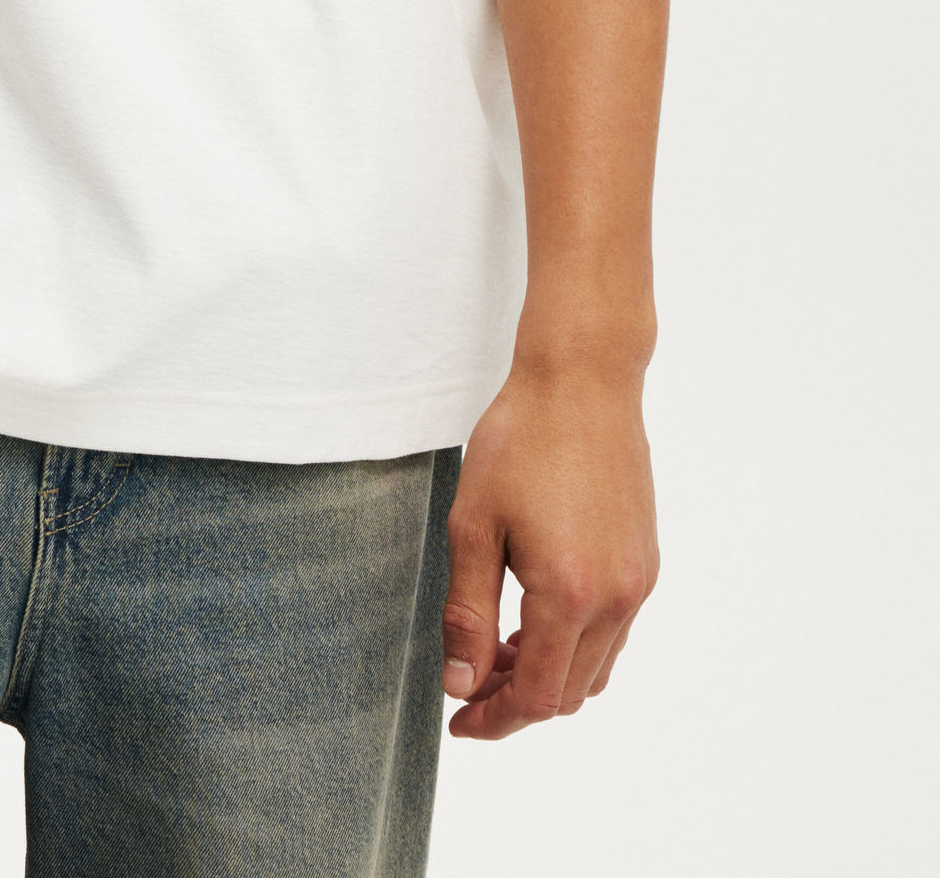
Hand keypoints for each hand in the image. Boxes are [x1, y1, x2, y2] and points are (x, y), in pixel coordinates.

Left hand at [442, 361, 657, 738]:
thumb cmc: (520, 442)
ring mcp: (638, 584)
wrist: (584, 382)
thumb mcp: (473, 524)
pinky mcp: (645, 564)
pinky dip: (573, 647)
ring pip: (594, 669)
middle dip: (513, 702)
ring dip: (545, 675)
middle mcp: (616, 600)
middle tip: (466, 683)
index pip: (535, 696)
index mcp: (569, 594)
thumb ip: (466, 611)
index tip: (457, 722)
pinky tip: (532, 618)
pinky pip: (613, 635)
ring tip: (493, 650)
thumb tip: (460, 684)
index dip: (493, 720)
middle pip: (566, 693)